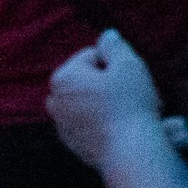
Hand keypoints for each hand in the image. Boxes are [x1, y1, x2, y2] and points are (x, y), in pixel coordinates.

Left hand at [48, 29, 162, 170]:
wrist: (129, 152)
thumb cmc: (129, 104)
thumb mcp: (128, 65)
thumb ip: (115, 45)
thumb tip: (107, 35)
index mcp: (64, 77)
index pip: (92, 56)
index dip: (116, 63)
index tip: (129, 78)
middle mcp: (55, 100)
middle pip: (87, 80)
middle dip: (108, 84)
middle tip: (132, 94)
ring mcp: (62, 125)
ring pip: (88, 103)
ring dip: (106, 103)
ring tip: (130, 112)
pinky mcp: (73, 145)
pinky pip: (89, 124)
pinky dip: (103, 122)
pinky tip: (122, 128)